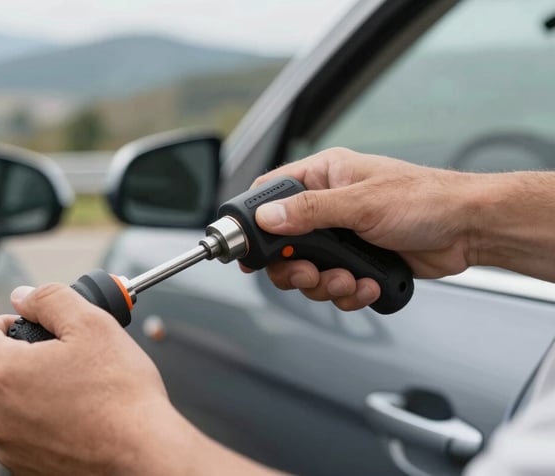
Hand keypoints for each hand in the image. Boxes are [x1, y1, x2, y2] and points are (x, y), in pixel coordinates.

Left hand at [0, 284, 190, 474]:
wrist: (143, 451)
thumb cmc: (121, 394)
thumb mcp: (91, 323)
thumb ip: (50, 299)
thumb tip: (25, 296)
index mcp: (4, 373)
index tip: (25, 326)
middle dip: (12, 357)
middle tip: (52, 355)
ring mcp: (9, 445)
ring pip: (0, 405)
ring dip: (22, 390)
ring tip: (67, 386)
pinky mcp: (25, 467)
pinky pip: (17, 434)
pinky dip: (34, 421)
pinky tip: (71, 413)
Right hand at [247, 148, 477, 310]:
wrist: (469, 230)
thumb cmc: (427, 199)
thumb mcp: (362, 203)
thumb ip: (310, 211)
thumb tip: (268, 217)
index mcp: (325, 176)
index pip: (271, 194)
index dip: (256, 223)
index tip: (250, 251)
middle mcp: (329, 206)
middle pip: (284, 244)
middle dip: (295, 267)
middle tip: (309, 273)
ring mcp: (343, 236)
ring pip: (308, 270)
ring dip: (326, 284)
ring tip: (350, 279)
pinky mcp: (358, 261)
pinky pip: (335, 285)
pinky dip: (349, 292)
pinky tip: (369, 283)